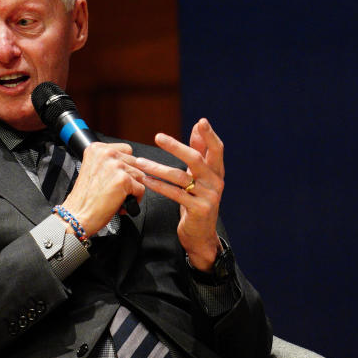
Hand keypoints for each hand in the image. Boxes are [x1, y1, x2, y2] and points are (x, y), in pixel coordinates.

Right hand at [60, 142, 145, 235]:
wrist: (77, 215)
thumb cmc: (84, 198)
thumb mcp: (92, 169)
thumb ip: (109, 162)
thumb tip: (130, 163)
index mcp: (97, 149)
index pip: (126, 150)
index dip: (125, 165)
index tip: (118, 176)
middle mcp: (106, 154)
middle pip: (135, 163)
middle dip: (130, 178)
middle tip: (118, 189)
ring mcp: (115, 166)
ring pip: (139, 175)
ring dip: (133, 188)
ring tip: (120, 197)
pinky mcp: (123, 179)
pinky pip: (141, 189)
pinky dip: (135, 199)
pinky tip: (121, 203)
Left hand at [134, 118, 223, 270]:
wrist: (201, 236)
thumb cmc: (198, 202)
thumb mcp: (201, 177)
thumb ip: (200, 152)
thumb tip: (198, 126)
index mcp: (217, 172)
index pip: (217, 149)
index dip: (209, 135)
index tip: (201, 121)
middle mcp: (216, 182)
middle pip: (196, 159)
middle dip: (176, 147)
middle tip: (158, 137)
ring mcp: (208, 196)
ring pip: (180, 177)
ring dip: (157, 168)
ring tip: (140, 162)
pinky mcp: (198, 209)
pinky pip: (175, 194)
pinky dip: (158, 186)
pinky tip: (146, 180)